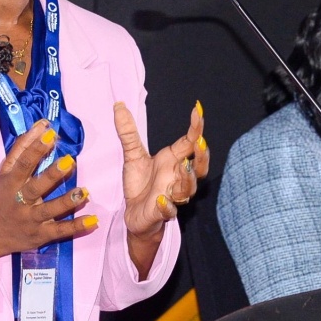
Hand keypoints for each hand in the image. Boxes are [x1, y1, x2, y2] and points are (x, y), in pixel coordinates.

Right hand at [0, 120, 96, 264]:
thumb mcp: (5, 172)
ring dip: (67, 202)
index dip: (35, 149)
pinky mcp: (41, 235)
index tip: (50, 134)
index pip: (22, 164)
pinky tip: (93, 220)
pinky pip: (60, 231)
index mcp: (10, 183)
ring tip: (84, 192)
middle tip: (70, 161)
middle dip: (52, 175)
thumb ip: (22, 148)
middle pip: (36, 188)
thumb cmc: (0, 197)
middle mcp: (20, 201)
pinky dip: (77, 227)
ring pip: (49, 210)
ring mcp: (31, 220)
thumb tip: (42, 125)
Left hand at [115, 101, 208, 276]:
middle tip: (199, 142)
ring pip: (187, 189)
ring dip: (187, 178)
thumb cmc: (140, 184)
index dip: (196, 127)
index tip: (198, 109)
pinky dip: (166, 206)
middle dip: (202, 156)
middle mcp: (177, 178)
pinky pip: (168, 211)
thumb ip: (128, 133)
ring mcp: (171, 196)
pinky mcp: (160, 213)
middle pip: (199, 168)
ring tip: (182, 165)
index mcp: (173, 161)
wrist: (135, 214)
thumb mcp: (132, 155)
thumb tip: (119, 105)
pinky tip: (161, 199)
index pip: (190, 142)